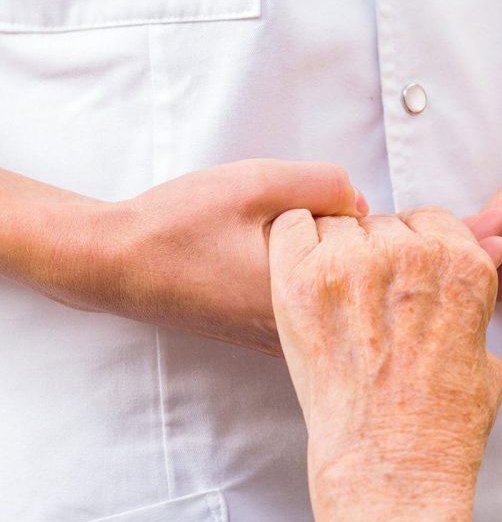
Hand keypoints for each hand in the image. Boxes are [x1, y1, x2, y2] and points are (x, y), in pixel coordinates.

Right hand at [27, 160, 367, 355]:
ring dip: (316, 266)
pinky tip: (260, 262)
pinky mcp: (263, 339)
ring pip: (329, 297)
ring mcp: (279, 340)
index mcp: (302, 294)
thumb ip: (323, 184)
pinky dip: (298, 285)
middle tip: (284, 224)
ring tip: (263, 243)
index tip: (307, 209)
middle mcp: (295, 329)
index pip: (366, 256)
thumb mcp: (257, 182)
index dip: (346, 219)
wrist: (115, 263)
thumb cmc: (178, 223)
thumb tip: (363, 204)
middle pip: (353, 282)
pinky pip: (305, 310)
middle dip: (337, 246)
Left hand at [269, 208, 501, 521]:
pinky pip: (292, 227)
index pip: (432, 220)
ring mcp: (354, 262)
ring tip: (334, 303)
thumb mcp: (485, 357)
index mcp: (462, 264)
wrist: (390, 464)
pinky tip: (301, 280)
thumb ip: (470, 310)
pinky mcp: (302, 278)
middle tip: (369, 303)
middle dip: (378, 255)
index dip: (416, 249)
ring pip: (339, 225)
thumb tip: (461, 291)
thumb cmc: (440, 425)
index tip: (404, 276)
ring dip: (335, 253)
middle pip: (385, 223)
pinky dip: (293, 244)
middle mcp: (412, 253)